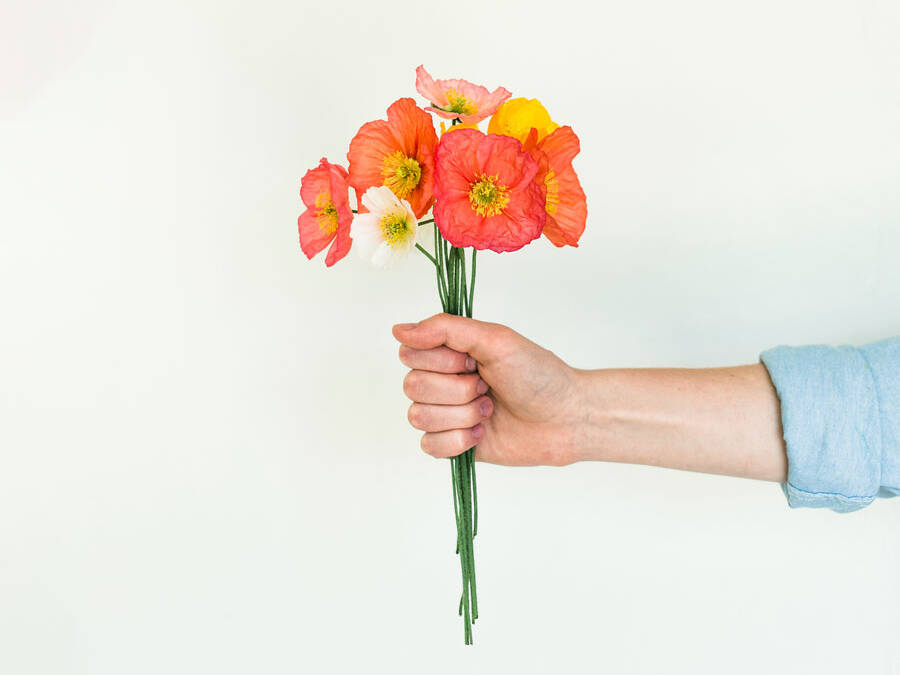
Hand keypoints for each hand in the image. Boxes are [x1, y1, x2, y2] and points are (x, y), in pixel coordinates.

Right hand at [392, 314, 583, 465]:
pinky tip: (483, 433)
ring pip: (419, 417)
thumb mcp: (495, 339)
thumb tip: (399, 329)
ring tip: (489, 409)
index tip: (471, 361)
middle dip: (456, 390)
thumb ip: (445, 329)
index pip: (410, 353)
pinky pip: (429, 446)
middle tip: (487, 387)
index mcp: (449, 351)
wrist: (565, 418)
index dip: (440, 361)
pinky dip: (459, 440)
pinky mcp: (452, 443)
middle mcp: (442, 380)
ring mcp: (446, 413)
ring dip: (461, 415)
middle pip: (412, 386)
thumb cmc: (538, 375)